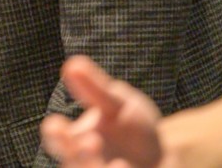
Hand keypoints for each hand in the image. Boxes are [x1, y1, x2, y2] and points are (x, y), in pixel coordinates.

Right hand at [40, 55, 164, 166]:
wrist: (167, 157)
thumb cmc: (134, 129)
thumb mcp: (119, 104)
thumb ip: (95, 88)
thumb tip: (72, 64)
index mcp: (75, 138)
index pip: (54, 135)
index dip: (55, 133)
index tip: (58, 124)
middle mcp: (82, 162)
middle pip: (69, 162)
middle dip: (75, 155)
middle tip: (92, 142)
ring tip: (120, 164)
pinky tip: (125, 166)